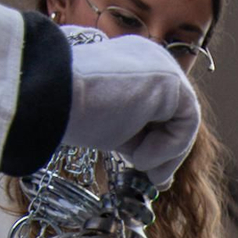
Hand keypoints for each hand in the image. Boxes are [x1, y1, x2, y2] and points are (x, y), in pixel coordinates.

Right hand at [61, 34, 200, 187]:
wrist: (49, 101)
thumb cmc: (69, 115)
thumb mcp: (112, 129)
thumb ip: (138, 139)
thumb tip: (161, 173)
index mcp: (135, 64)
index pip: (162, 108)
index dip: (160, 144)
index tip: (149, 173)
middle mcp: (152, 58)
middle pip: (177, 113)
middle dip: (168, 152)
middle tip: (154, 179)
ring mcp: (162, 65)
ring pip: (185, 119)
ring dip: (165, 152)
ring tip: (138, 163)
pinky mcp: (168, 79)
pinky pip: (187, 121)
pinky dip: (169, 147)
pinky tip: (139, 155)